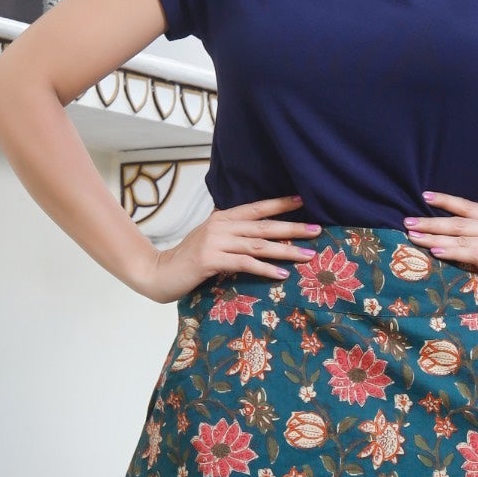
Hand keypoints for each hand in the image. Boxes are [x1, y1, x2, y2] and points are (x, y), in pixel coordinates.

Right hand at [130, 193, 320, 303]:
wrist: (160, 272)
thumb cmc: (189, 259)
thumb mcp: (212, 240)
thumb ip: (233, 234)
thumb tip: (261, 235)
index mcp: (223, 218)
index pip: (257, 208)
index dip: (280, 204)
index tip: (304, 201)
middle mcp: (221, 226)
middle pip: (263, 226)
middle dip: (293, 228)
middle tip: (317, 230)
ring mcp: (215, 242)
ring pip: (258, 245)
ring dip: (286, 251)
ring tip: (308, 255)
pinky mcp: (211, 260)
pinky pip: (245, 264)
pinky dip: (266, 269)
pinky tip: (282, 274)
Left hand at [403, 192, 477, 310]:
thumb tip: (457, 234)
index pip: (468, 206)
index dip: (446, 201)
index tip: (424, 196)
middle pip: (459, 223)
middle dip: (431, 222)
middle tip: (407, 222)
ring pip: (463, 237)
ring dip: (435, 236)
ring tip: (413, 236)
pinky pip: (474, 254)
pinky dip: (454, 251)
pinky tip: (436, 250)